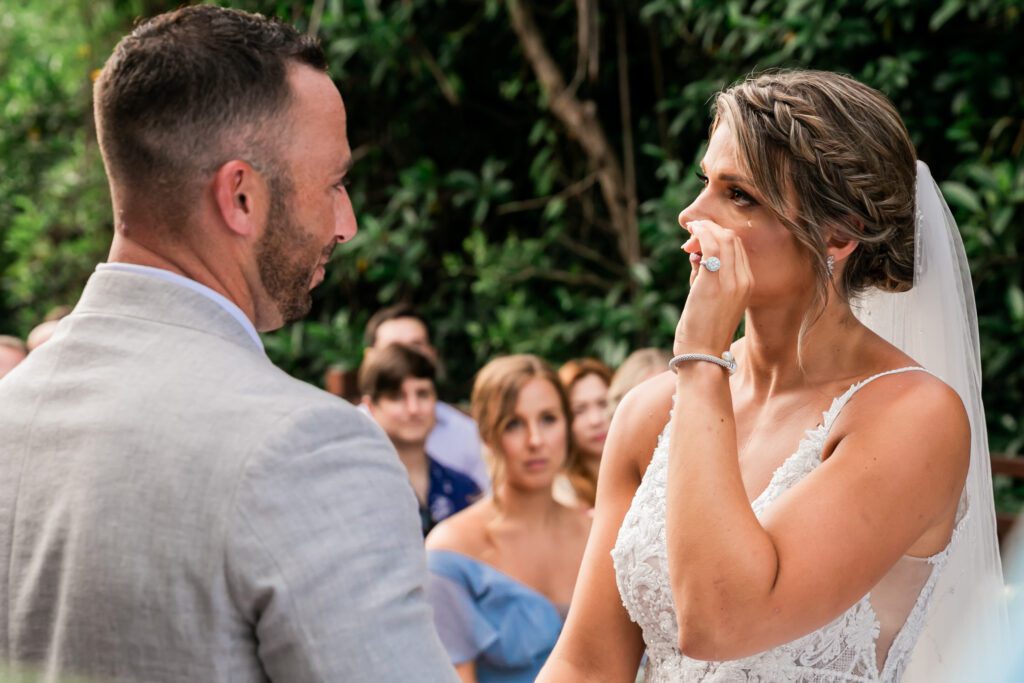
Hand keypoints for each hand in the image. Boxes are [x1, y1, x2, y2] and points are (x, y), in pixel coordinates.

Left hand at [673, 219, 752, 356]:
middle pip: (733, 239)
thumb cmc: (704, 331)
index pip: (738, 247)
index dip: (719, 235)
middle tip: (693, 228)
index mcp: (748, 284)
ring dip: (705, 228)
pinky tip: (691, 231)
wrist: (703, 356)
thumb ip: (706, 275)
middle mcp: (744, 280)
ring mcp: (730, 281)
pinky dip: (700, 234)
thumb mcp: (711, 299)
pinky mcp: (712, 283)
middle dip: (712, 228)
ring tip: (691, 227)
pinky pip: (710, 246)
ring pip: (723, 238)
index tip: (702, 234)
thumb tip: (695, 255)